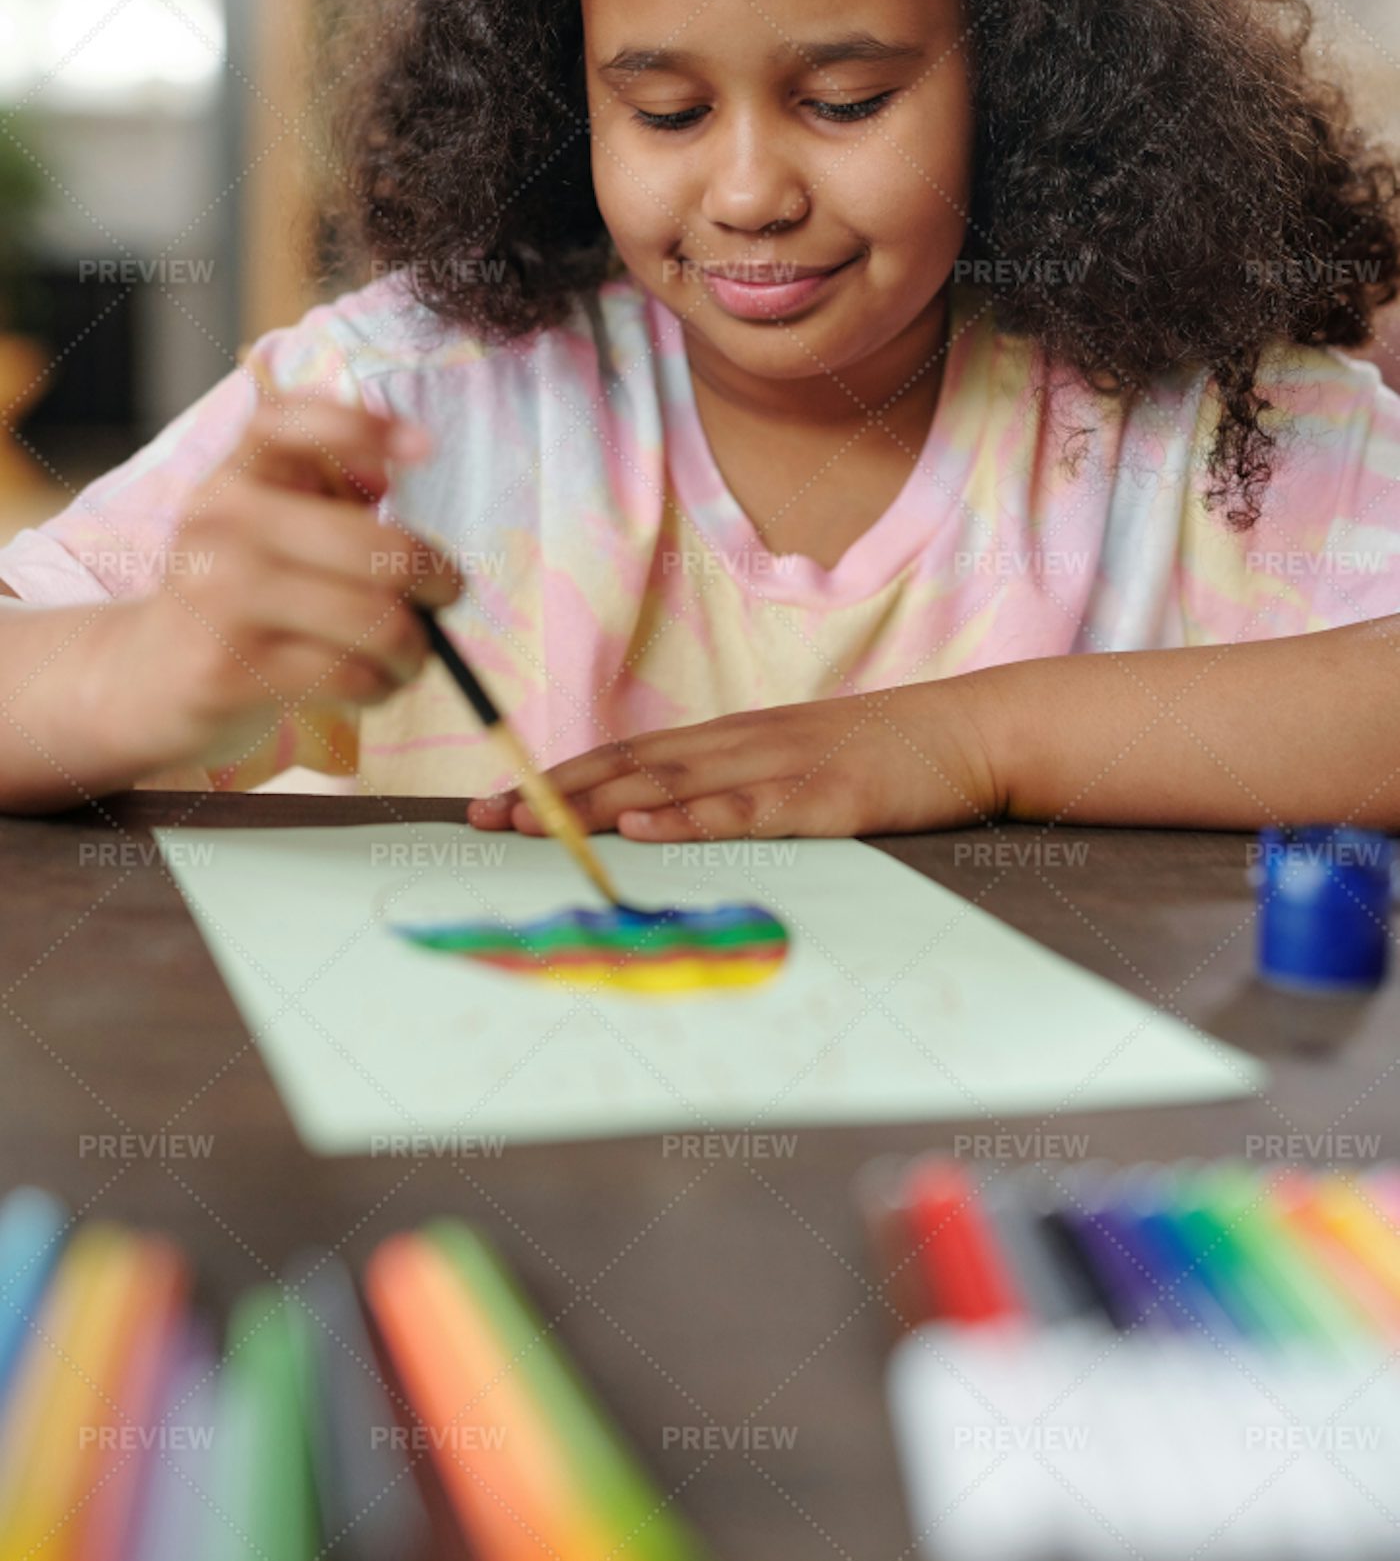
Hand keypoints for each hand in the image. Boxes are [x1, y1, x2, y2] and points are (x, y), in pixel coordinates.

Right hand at [100, 393, 460, 775]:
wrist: (144, 677)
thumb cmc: (234, 594)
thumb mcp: (265, 524)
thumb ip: (324, 491)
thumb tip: (389, 474)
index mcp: (237, 474)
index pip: (296, 422)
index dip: (367, 427)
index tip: (426, 448)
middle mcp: (223, 523)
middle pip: (382, 549)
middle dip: (438, 580)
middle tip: (444, 596)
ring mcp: (221, 596)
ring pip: (376, 622)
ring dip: (414, 648)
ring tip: (409, 654)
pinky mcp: (230, 669)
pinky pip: (350, 675)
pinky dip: (381, 685)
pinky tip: (372, 683)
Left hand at [465, 684, 1002, 841]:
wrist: (971, 732)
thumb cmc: (884, 757)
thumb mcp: (797, 762)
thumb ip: (737, 784)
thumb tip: (670, 816)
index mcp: (732, 739)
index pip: (626, 756)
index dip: (556, 779)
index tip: (495, 801)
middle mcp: (741, 744)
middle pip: (629, 766)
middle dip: (551, 794)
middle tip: (484, 818)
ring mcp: (780, 767)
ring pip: (671, 784)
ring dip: (595, 805)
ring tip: (533, 822)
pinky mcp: (822, 799)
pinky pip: (744, 811)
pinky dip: (688, 819)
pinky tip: (643, 827)